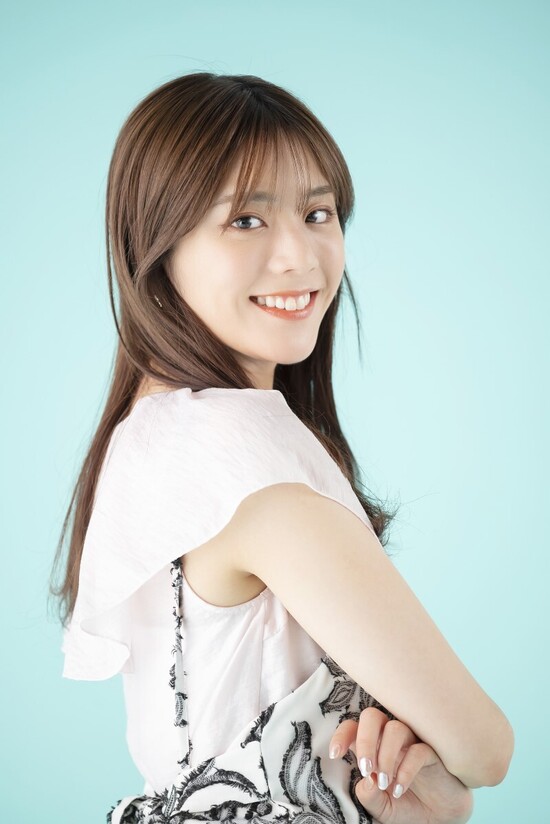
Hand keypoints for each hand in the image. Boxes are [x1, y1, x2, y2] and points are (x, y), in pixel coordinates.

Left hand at [329, 709, 472, 823]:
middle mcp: (389, 739)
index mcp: (373, 747)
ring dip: (386, 756)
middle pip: (372, 717)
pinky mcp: (431, 752)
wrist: (439, 818)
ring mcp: (411, 742)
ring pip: (395, 728)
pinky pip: (418, 750)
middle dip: (365, 741)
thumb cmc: (406, 806)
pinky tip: (400, 788)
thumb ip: (369, 796)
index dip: (342, 734)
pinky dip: (406, 770)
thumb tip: (367, 781)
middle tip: (367, 769)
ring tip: (385, 783)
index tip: (335, 754)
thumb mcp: (381, 807)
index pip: (353, 727)